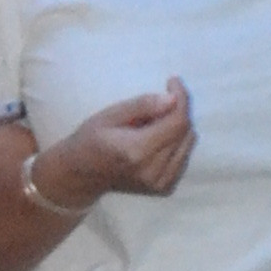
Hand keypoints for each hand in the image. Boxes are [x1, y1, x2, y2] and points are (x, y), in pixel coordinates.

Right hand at [28, 81, 196, 221]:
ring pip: (188, 144)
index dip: (182, 99)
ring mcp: (161, 183)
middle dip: (179, 110)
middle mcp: (154, 170)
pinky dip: (177, 142)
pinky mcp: (165, 188)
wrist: (82, 175)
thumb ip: (142, 106)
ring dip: (179, 126)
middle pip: (185, 132)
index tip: (173, 82)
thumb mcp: (110, 115)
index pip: (177, 123)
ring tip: (156, 121)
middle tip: (162, 99)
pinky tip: (158, 138)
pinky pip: (184, 157)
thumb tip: (173, 99)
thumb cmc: (91, 139)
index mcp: (138, 151)